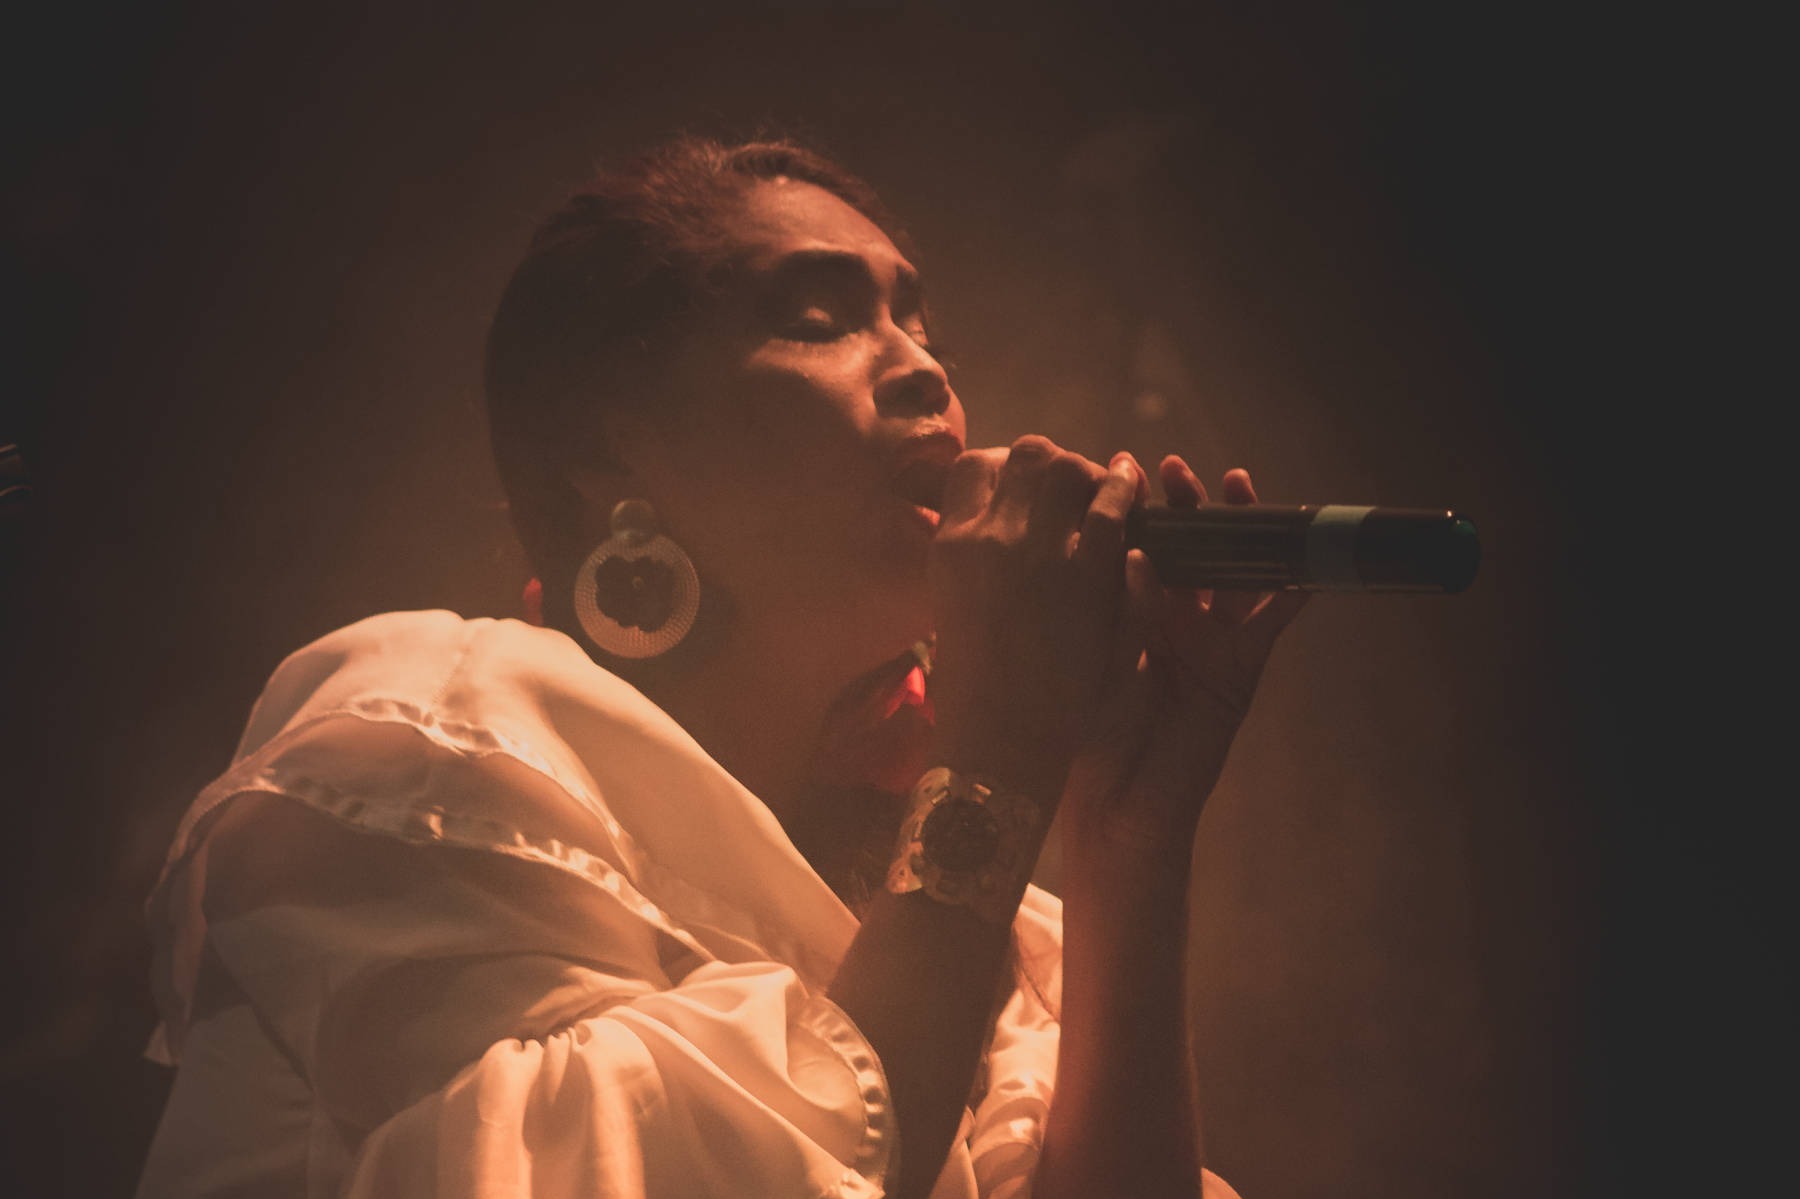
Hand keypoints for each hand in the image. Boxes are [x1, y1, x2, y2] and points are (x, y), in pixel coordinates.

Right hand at [926, 435, 1139, 801]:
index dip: (1007, 467)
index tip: (1026, 485)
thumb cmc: (972, 687)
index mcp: (949, 545)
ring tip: (1104, 489)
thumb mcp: (951, 607)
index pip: (973, 466)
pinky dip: (1123, 493)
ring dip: (1090, 473)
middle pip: (1025, 454)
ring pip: (1067, 469)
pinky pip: (1110, 509)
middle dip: (1055, 462)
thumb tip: (988, 524)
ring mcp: (1035, 551)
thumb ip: (970, 559)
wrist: (999, 739)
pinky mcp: (1086, 575)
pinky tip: (1131, 491)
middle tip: (1073, 487)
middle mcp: (986, 536)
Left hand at [1061, 455, 1308, 870]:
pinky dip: (1291, 592)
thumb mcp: (1086, 656)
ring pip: (1233, 570)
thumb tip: (1124, 549)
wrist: (1110, 804)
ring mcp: (1209, 639)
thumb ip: (1108, 604)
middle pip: (1190, 547)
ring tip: (1234, 486)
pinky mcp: (1240, 668)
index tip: (1123, 466)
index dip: (1136, 505)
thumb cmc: (1080, 733)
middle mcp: (1170, 616)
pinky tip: (1303, 562)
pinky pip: (1271, 622)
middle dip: (1187, 505)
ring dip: (1239, 529)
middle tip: (1176, 471)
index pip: (1137, 542)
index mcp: (1125, 610)